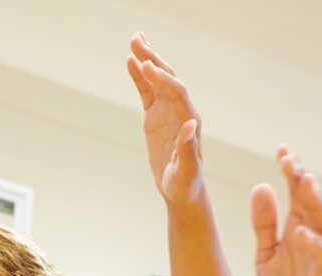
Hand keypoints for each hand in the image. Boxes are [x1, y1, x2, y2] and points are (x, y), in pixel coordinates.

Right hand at [126, 34, 204, 205]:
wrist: (181, 190)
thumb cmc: (184, 184)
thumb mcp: (186, 171)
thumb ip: (188, 149)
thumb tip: (191, 124)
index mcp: (189, 120)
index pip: (176, 92)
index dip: (163, 78)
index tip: (148, 65)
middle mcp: (181, 110)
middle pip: (168, 77)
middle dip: (153, 58)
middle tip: (137, 39)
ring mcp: (168, 111)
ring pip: (157, 80)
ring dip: (147, 59)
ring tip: (134, 39)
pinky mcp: (156, 116)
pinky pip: (147, 91)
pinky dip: (139, 76)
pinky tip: (130, 61)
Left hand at [250, 148, 321, 275]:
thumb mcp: (266, 256)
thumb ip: (264, 225)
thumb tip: (260, 186)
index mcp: (298, 229)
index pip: (296, 194)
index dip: (290, 172)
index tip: (281, 150)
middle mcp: (313, 238)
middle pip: (311, 202)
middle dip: (301, 180)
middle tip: (289, 159)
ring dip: (316, 203)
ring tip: (304, 182)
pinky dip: (313, 245)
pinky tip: (300, 233)